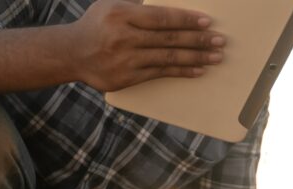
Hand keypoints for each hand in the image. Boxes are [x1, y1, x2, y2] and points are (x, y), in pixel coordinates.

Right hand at [68, 0, 225, 90]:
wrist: (72, 53)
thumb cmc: (99, 25)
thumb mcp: (113, 6)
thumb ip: (139, 6)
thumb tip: (172, 9)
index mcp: (122, 14)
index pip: (161, 17)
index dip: (186, 20)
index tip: (207, 22)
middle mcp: (124, 36)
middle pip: (169, 39)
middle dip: (197, 39)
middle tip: (219, 41)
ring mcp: (126, 58)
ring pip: (168, 58)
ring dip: (195, 57)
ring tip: (215, 57)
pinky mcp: (128, 76)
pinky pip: (161, 74)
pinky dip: (181, 72)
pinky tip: (198, 70)